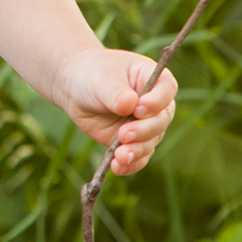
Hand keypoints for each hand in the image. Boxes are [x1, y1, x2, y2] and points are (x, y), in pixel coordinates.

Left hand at [53, 48, 176, 175]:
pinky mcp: (133, 141)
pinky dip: (130, 164)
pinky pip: (138, 157)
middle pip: (161, 120)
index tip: (138, 108)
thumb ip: (116, 93)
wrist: (74, 87)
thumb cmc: (91, 75)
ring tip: (120, 155)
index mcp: (151, 77)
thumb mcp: (101, 80)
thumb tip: (129, 105)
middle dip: (144, 130)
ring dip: (137, 151)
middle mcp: (154, 104)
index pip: (167, 88)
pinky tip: (118, 167)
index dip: (157, 101)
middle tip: (124, 134)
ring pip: (150, 142)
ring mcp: (145, 124)